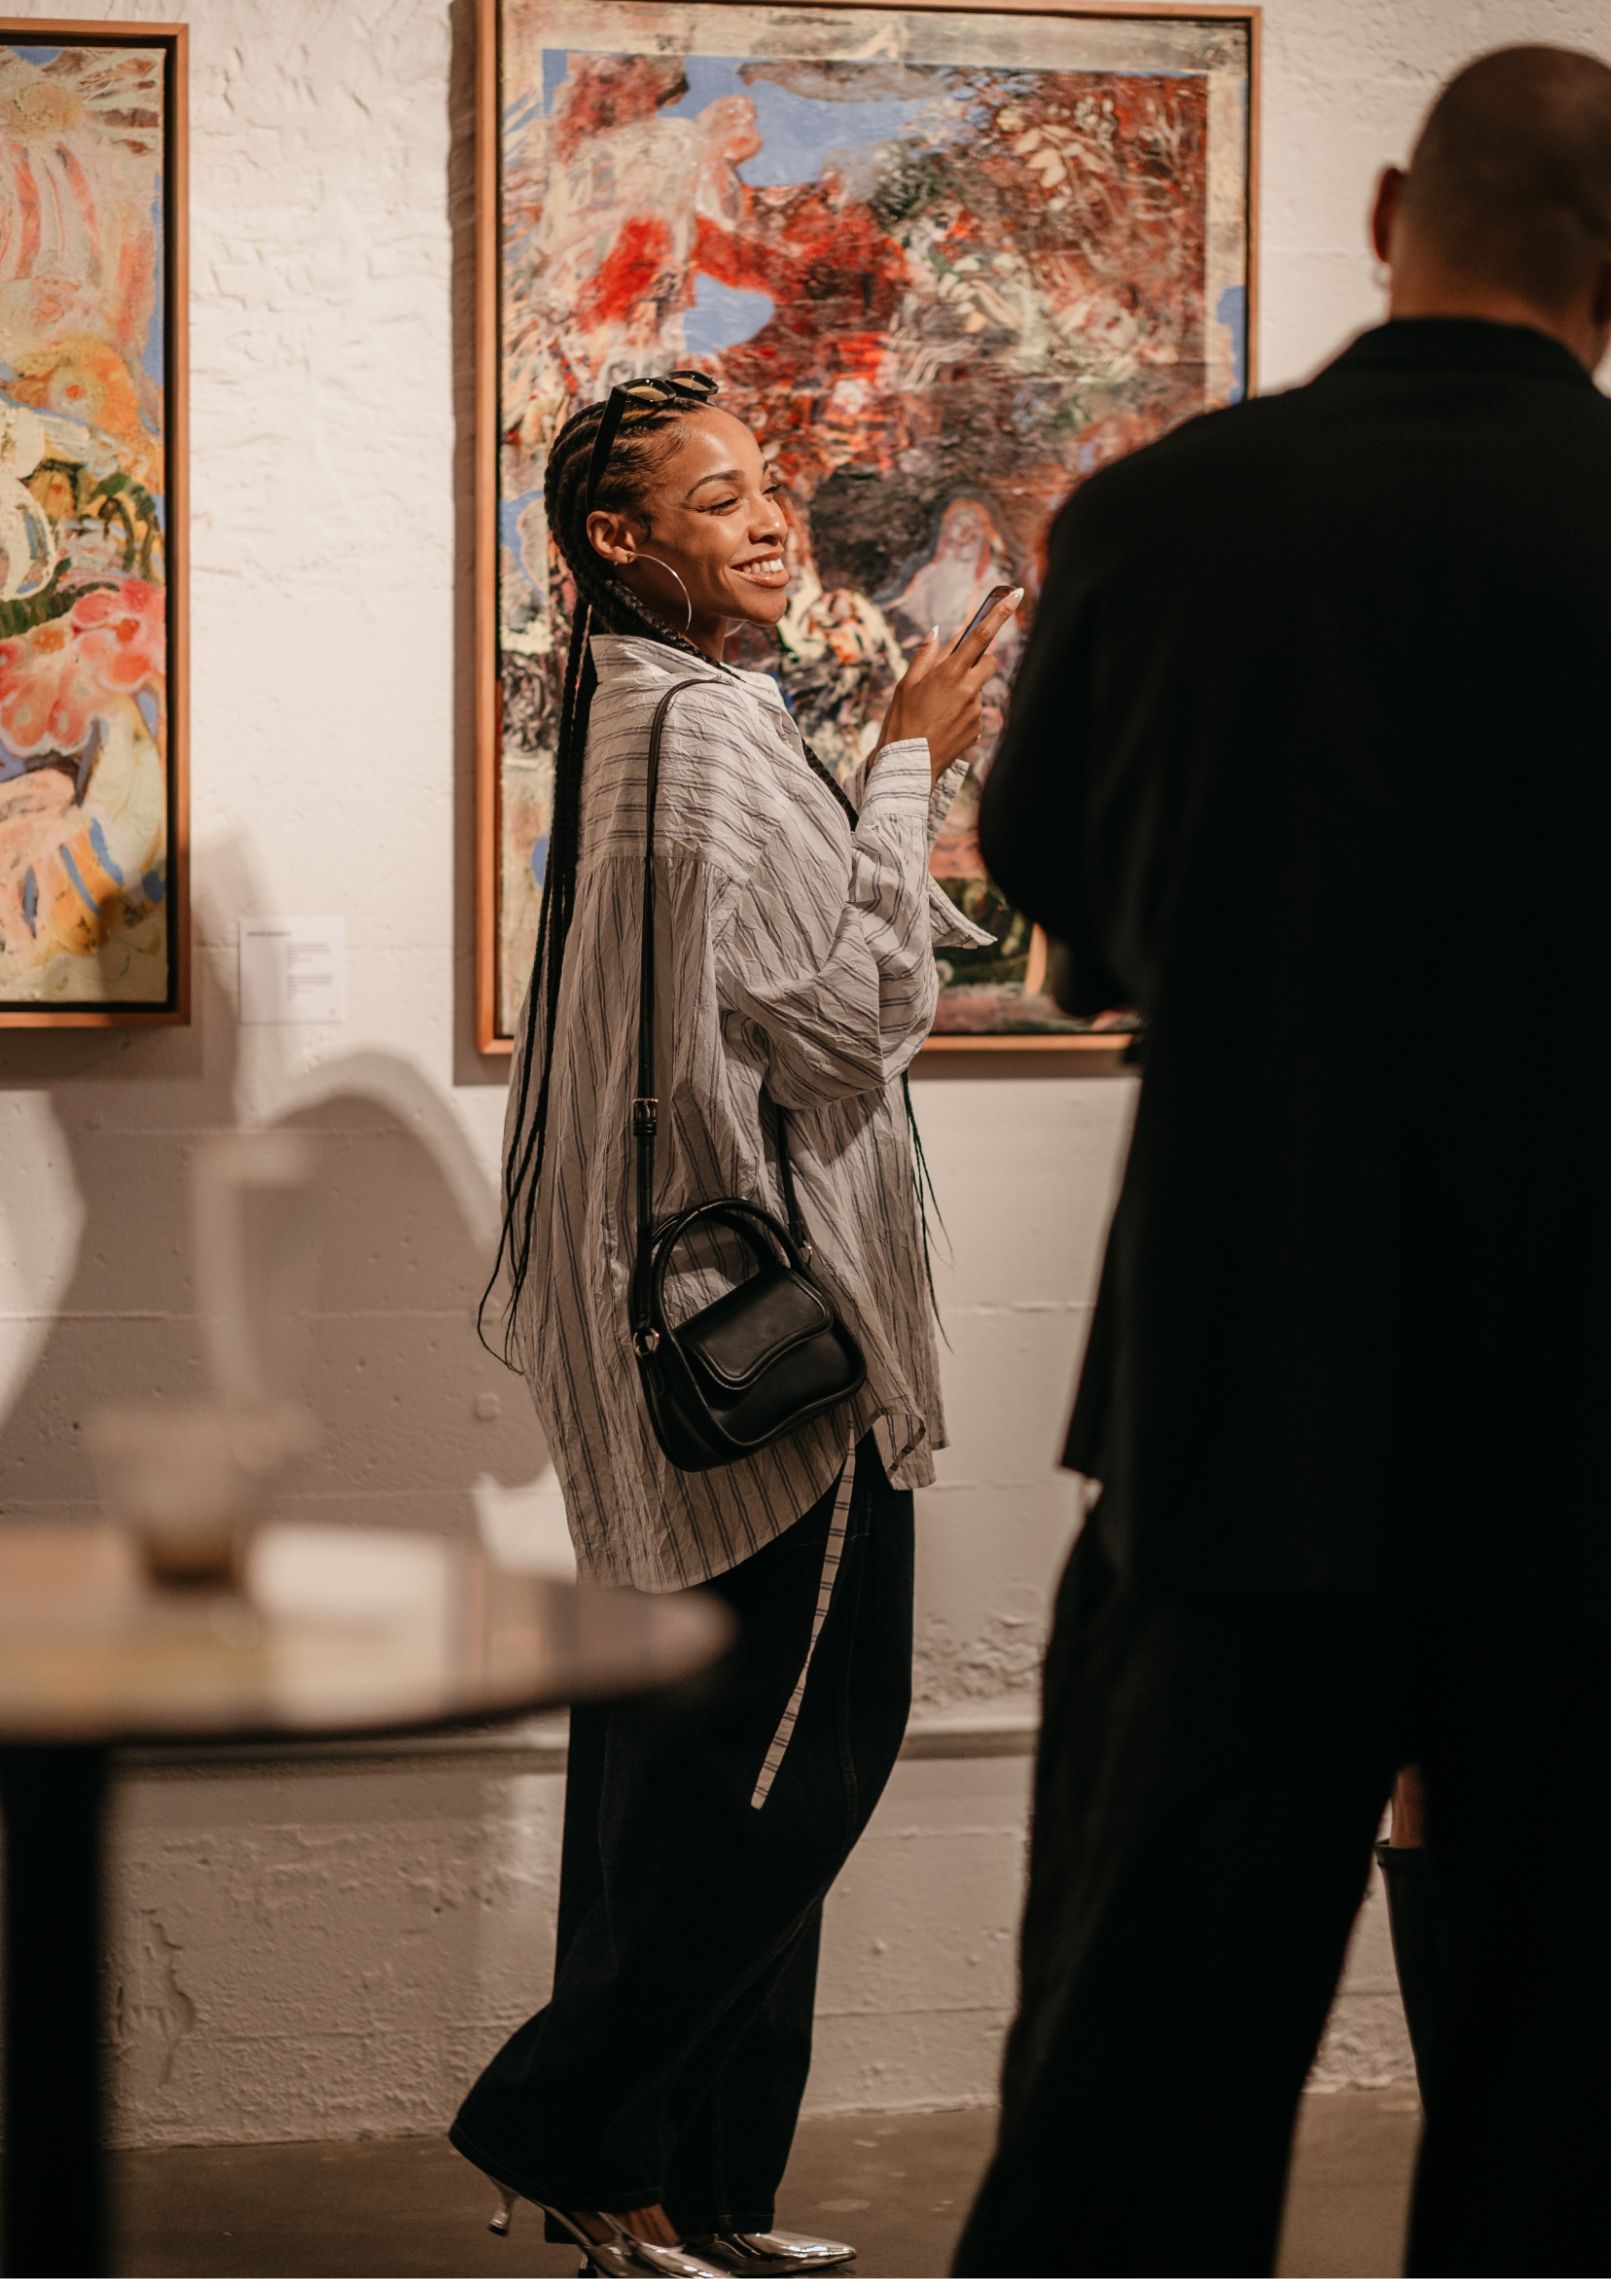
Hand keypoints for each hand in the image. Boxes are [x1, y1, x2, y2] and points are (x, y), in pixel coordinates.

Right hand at [878, 587, 1023, 781]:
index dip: (1000, 613)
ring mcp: (975, 710)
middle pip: (990, 662)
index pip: (980, 636)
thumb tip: (936, 633)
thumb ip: (925, 656)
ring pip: (978, 689)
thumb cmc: (901, 723)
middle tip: (957, 671)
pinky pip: (974, 713)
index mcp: (949, 672)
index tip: (1015, 594)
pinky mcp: (977, 729)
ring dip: (965, 692)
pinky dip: (962, 714)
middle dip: (980, 660)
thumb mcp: (906, 685)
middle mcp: (968, 689)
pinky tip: (942, 726)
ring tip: (936, 711)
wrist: (907, 766)